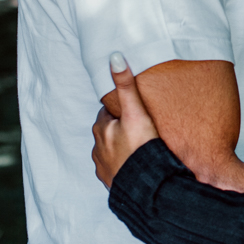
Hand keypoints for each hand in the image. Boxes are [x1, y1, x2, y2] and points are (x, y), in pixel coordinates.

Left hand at [92, 53, 158, 189]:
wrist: (146, 186)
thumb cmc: (141, 148)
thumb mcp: (136, 111)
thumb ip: (126, 85)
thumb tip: (114, 56)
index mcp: (101, 129)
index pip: (108, 113)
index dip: (121, 110)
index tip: (133, 110)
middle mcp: (97, 148)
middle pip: (108, 132)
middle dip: (120, 129)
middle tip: (140, 127)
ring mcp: (103, 168)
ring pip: (110, 152)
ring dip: (121, 149)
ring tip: (141, 148)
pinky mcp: (111, 183)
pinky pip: (116, 171)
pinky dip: (123, 166)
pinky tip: (137, 166)